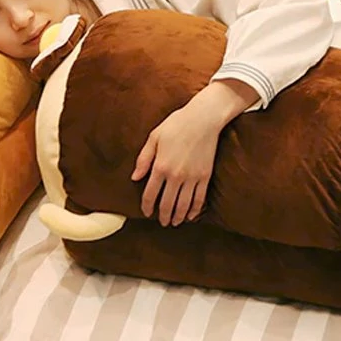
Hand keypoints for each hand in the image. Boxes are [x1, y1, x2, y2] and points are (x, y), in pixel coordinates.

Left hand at [131, 79, 256, 226]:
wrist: (203, 118)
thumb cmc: (176, 124)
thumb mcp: (154, 137)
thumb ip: (143, 159)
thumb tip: (135, 178)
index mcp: (160, 166)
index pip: (150, 194)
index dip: (147, 206)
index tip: (146, 212)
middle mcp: (175, 176)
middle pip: (167, 204)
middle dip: (162, 216)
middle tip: (161, 222)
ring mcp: (192, 177)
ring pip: (183, 205)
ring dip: (177, 216)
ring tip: (174, 222)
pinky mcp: (205, 176)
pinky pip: (199, 199)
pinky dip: (195, 210)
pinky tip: (191, 215)